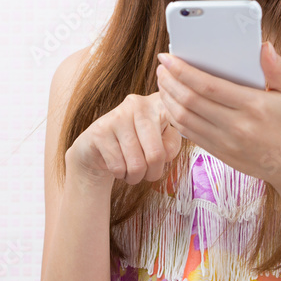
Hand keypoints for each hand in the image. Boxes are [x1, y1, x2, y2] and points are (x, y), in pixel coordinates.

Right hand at [65, 91, 183, 185]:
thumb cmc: (137, 145)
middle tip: (148, 174)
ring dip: (135, 177)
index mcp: (157, 103)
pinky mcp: (100, 131)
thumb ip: (171, 145)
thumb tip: (165, 153)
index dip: (183, 135)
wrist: (97, 148)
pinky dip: (120, 174)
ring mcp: (117, 116)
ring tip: (131, 170)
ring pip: (136, 164)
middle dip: (153, 173)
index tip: (179, 144)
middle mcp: (138, 104)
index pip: (178, 119)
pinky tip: (118, 166)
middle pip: (156, 154)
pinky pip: (118, 167)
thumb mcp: (161, 142)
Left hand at [155, 41, 280, 187]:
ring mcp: (225, 142)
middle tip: (161, 67)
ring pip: (184, 118)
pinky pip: (188, 133)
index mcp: (253, 105)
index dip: (183, 70)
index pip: (208, 86)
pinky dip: (175, 116)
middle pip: (190, 101)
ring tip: (163, 82)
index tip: (167, 57)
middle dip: (170, 81)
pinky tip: (171, 103)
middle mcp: (236, 125)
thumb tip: (264, 46)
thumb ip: (277, 68)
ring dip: (167, 98)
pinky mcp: (219, 153)